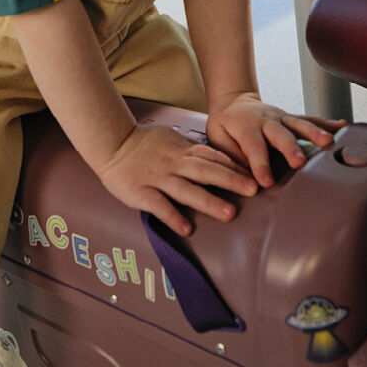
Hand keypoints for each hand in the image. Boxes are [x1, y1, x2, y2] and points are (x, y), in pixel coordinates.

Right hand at [96, 124, 260, 237]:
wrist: (112, 143)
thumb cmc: (143, 143)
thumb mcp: (172, 138)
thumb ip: (192, 149)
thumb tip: (218, 158)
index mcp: (182, 150)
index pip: (212, 157)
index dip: (234, 166)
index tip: (254, 176)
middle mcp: (173, 163)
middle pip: (205, 171)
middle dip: (230, 180)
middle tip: (253, 190)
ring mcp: (157, 178)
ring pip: (186, 190)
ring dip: (208, 201)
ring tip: (229, 213)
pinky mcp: (141, 192)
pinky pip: (159, 206)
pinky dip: (173, 216)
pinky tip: (187, 228)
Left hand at [205, 91, 345, 188]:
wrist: (233, 101)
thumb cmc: (225, 126)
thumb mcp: (217, 138)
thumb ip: (230, 156)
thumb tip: (244, 177)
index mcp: (245, 127)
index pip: (253, 146)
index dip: (260, 164)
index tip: (265, 182)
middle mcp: (266, 121)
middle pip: (280, 134)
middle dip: (290, 148)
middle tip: (299, 162)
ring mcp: (282, 118)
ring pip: (299, 124)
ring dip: (314, 133)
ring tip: (328, 142)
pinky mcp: (292, 119)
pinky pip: (311, 120)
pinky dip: (328, 123)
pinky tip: (343, 127)